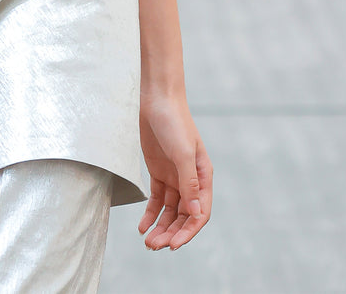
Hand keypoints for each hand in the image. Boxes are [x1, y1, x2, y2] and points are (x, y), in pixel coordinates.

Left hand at [137, 87, 212, 250]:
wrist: (156, 99)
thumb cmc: (174, 122)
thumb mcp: (182, 153)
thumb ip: (189, 183)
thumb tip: (196, 215)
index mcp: (202, 177)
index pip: (199, 213)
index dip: (188, 232)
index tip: (173, 245)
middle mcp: (190, 180)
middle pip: (183, 216)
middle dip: (171, 233)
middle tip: (154, 246)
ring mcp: (174, 177)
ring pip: (169, 211)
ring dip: (160, 227)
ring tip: (147, 242)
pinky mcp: (158, 172)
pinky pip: (156, 200)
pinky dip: (150, 214)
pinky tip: (142, 226)